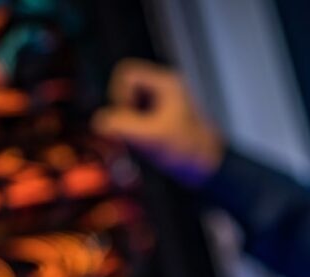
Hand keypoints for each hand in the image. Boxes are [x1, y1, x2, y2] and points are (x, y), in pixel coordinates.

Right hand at [92, 59, 224, 185]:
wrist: (210, 170)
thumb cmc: (190, 151)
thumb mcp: (153, 138)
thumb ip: (124, 127)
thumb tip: (99, 122)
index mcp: (166, 83)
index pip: (126, 73)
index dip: (120, 95)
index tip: (128, 118)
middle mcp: (164, 89)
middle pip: (125, 90)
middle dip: (123, 113)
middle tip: (134, 134)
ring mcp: (162, 104)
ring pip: (128, 106)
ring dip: (128, 125)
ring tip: (143, 143)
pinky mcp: (159, 120)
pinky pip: (135, 120)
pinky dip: (135, 133)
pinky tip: (147, 147)